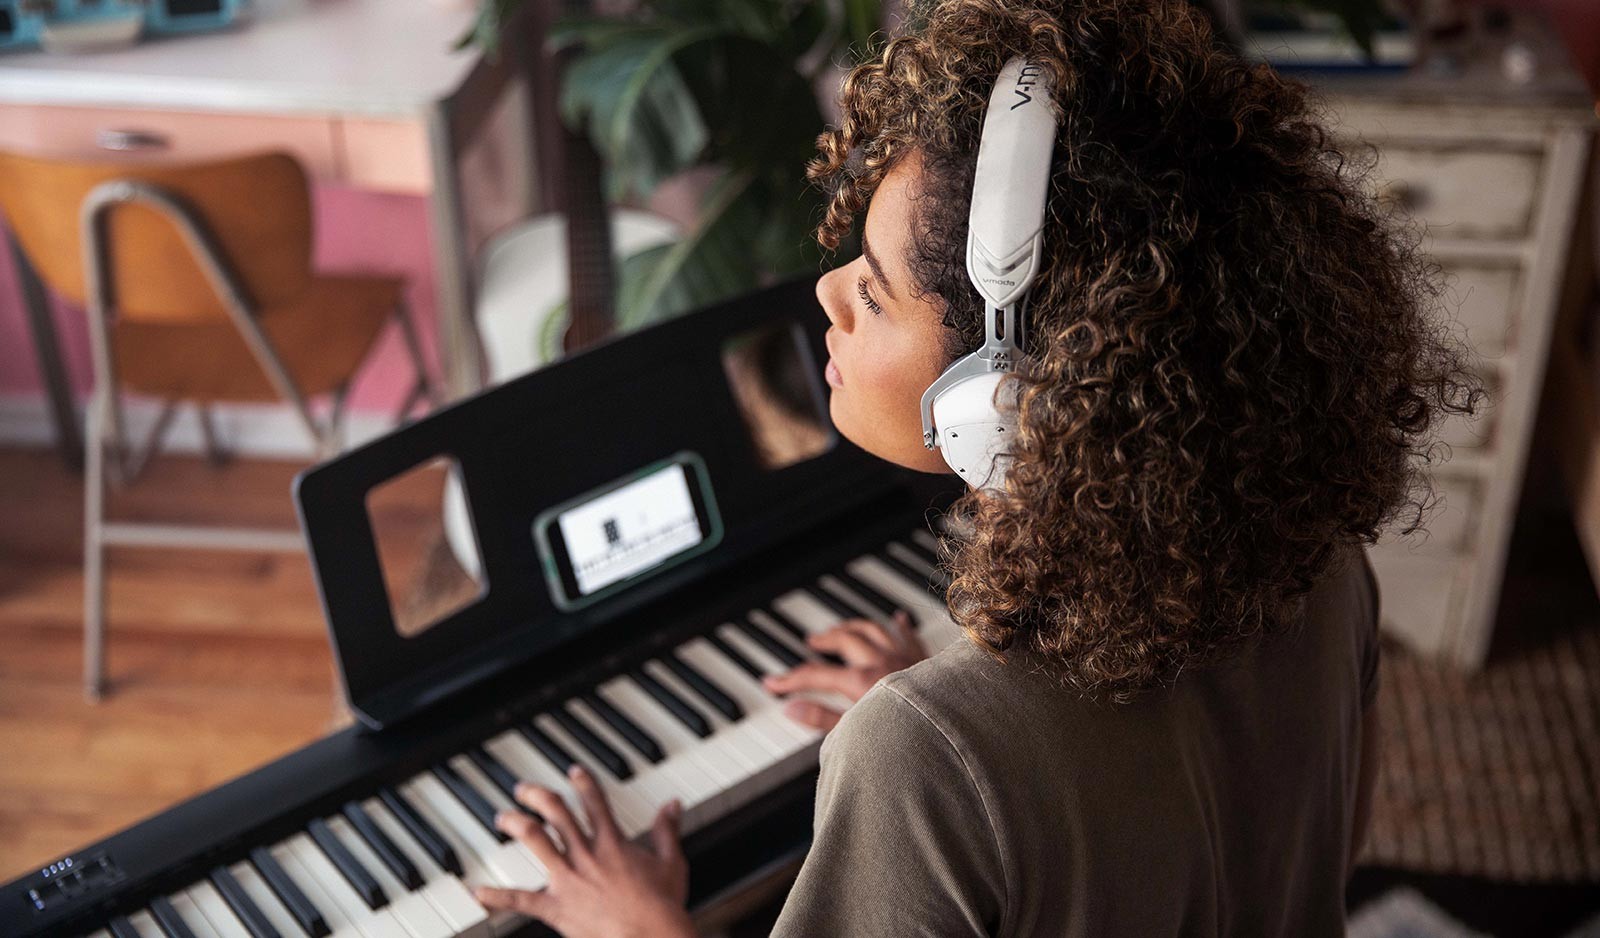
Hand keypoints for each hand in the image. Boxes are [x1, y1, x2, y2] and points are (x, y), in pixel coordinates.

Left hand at [475, 765, 694, 937]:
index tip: (573, 771)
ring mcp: (568, 880)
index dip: (583, 782)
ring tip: (503, 817)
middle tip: (524, 789)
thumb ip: (667, 830)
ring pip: (535, 841)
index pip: (594, 802)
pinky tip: (478, 891)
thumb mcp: (670, 862)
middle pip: (556, 813)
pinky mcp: (557, 908)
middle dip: (537, 796)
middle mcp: (586, 854)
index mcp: (613, 843)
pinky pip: (521, 900)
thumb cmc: (662, 906)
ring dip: (516, 825)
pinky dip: (498, 896)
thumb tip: (673, 805)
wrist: (651, 937)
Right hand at [762, 610, 926, 731]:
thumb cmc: (909, 739)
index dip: (791, 679)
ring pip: (875, 629)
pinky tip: (898, 618)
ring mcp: (906, 658)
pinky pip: (911, 635)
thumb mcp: (856, 735)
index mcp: (861, 681)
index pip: (816, 674)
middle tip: (812, 641)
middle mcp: (882, 662)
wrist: (954, 734)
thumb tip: (791, 710)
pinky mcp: (927, 661)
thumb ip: (822, 720)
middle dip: (826, 638)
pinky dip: (901, 626)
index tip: (772, 682)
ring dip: (855, 626)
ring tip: (843, 628)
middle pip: (845, 639)